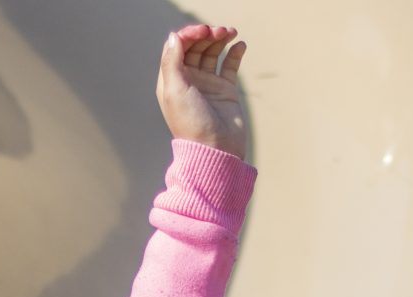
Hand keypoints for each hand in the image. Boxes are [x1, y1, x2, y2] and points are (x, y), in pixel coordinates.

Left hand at [158, 25, 246, 158]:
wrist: (216, 150)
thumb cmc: (191, 123)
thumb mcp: (174, 91)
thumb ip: (172, 62)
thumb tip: (174, 36)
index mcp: (172, 80)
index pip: (178, 47)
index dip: (189, 34)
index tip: (203, 31)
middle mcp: (189, 80)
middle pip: (196, 47)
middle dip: (207, 35)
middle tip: (220, 31)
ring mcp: (208, 84)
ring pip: (213, 53)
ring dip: (220, 39)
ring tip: (231, 32)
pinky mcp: (226, 90)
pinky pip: (230, 66)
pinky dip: (235, 53)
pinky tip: (240, 45)